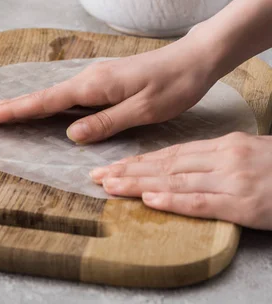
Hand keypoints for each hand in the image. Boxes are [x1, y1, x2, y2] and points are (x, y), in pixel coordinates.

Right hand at [0, 32, 221, 143]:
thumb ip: (106, 122)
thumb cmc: (174, 85)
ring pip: (47, 97)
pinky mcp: (99, 85)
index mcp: (92, 86)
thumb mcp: (145, 110)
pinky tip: (34, 109)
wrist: (194, 59)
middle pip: (36, 97)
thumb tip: (71, 135)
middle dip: (3, 107)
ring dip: (18, 105)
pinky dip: (41, 105)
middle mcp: (85, 81)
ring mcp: (91, 81)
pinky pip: (62, 98)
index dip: (8, 112)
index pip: (41, 103)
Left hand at [90, 132, 271, 229]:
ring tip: (111, 186)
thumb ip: (216, 157)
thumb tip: (181, 165)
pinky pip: (202, 201)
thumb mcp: (249, 153)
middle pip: (166, 164)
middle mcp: (224, 157)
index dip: (139, 160)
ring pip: (176, 180)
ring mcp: (233, 179)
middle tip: (98, 176)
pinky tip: (149, 199)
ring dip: (139, 184)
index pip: (171, 153)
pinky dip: (173, 200)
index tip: (113, 165)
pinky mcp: (244, 202)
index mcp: (223, 145)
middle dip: (129, 170)